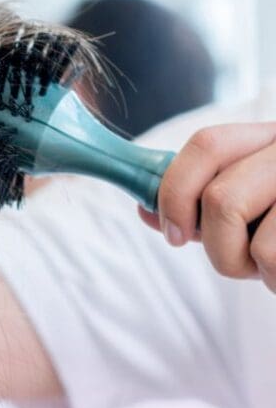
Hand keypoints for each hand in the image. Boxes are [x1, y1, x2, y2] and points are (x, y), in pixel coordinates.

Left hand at [139, 122, 275, 291]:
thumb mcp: (251, 204)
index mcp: (272, 139)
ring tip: (275, 264)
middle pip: (221, 199)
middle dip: (216, 248)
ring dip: (252, 268)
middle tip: (238, 261)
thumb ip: (202, 204)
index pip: (206, 144)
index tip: (174, 235)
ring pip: (254, 239)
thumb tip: (145, 209)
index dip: (174, 193)